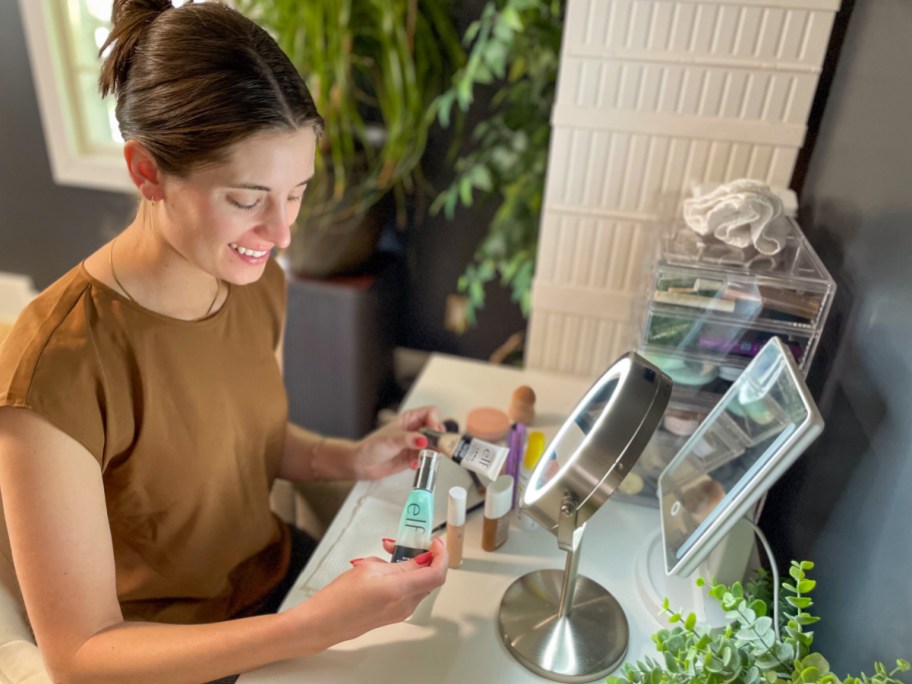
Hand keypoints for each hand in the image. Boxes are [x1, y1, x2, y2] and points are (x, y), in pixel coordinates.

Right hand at [294, 536, 447, 649]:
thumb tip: (419, 560)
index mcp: (400, 590)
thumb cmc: (339, 598)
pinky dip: (404, 577)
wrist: (323, 623)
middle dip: (422, 557)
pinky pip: (408, 592)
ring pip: (419, 584)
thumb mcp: (369, 568)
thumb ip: (399, 564)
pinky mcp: (394, 615)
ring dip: (410, 566)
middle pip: (429, 578)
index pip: (437, 574)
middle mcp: (405, 605)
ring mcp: (400, 612)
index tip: (435, 542)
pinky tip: (386, 568)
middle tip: (407, 542)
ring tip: (389, 553)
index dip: (441, 555)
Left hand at [350, 406, 443, 479]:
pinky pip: (427, 458)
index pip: (430, 413)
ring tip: (424, 456)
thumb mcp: (391, 439)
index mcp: (409, 419)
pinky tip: (414, 464)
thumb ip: (408, 439)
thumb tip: (423, 440)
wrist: (364, 464)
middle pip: (436, 429)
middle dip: (437, 438)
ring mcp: (415, 444)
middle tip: (434, 446)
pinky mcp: (415, 457)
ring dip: (432, 452)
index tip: (433, 432)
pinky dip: (424, 462)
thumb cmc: (372, 446)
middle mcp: (415, 430)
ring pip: (434, 445)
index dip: (435, 421)